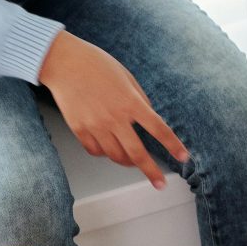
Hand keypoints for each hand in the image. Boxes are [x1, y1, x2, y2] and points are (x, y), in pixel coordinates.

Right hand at [38, 32, 187, 186]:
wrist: (63, 62)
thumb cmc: (96, 64)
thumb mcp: (127, 77)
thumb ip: (140, 99)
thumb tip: (149, 116)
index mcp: (131, 102)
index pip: (158, 129)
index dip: (173, 145)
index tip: (183, 157)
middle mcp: (114, 117)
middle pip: (137, 153)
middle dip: (151, 171)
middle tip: (160, 183)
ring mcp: (95, 125)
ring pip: (115, 156)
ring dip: (127, 162)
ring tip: (133, 162)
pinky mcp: (79, 128)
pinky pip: (95, 150)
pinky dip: (104, 153)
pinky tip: (108, 149)